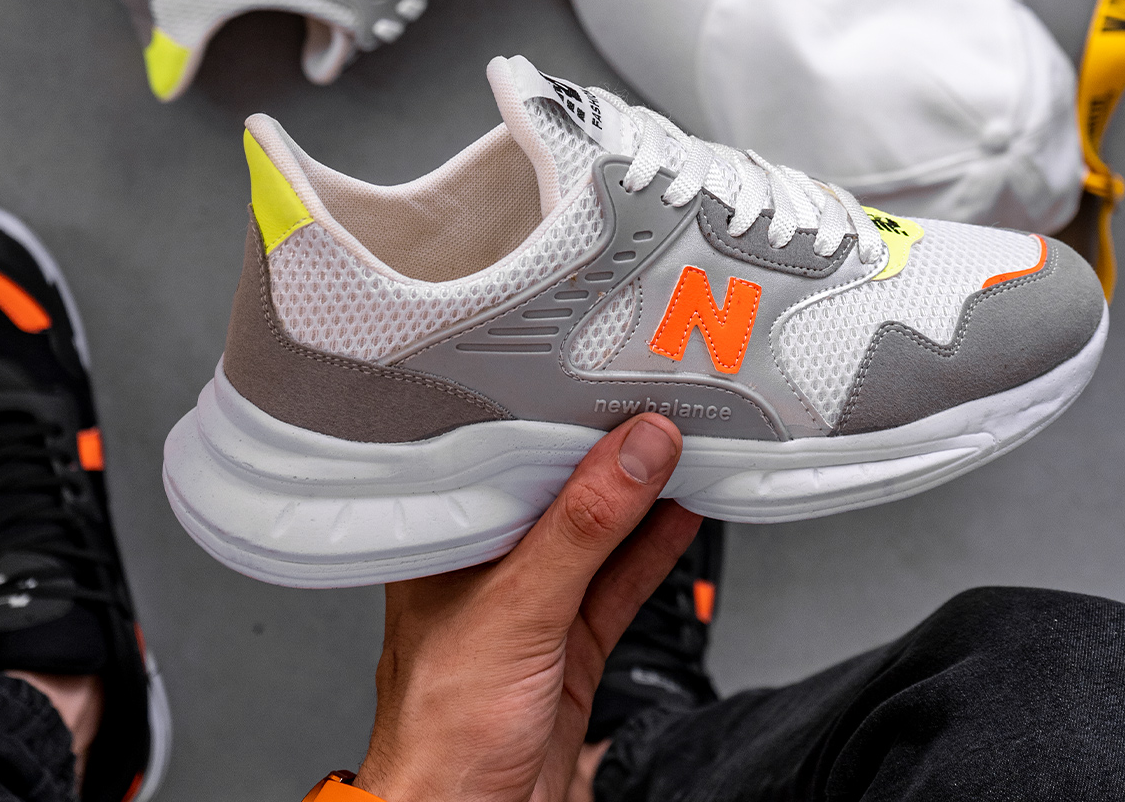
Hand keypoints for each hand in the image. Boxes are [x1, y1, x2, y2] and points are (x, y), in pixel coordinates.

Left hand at [353, 414, 699, 801]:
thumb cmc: (440, 730)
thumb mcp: (518, 607)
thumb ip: (583, 528)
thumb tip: (633, 456)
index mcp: (453, 539)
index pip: (512, 459)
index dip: (563, 422)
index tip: (616, 394)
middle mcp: (491, 564)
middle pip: (563, 493)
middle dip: (613, 456)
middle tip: (664, 417)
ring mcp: (536, 603)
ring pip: (600, 535)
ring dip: (645, 498)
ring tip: (685, 453)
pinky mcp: (570, 639)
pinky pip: (621, 581)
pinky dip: (655, 548)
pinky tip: (680, 515)